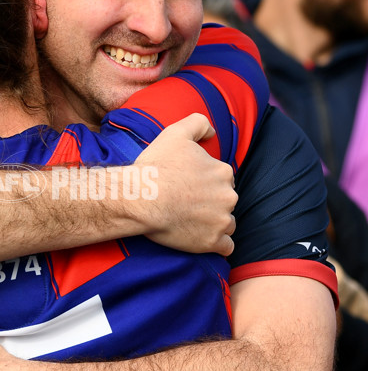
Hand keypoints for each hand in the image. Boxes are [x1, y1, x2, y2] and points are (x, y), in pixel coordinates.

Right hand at [134, 113, 236, 255]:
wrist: (141, 198)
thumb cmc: (156, 166)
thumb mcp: (176, 133)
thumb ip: (199, 124)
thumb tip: (213, 132)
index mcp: (222, 172)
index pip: (222, 179)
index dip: (205, 183)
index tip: (187, 187)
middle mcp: (228, 196)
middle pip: (226, 201)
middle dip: (212, 203)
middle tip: (186, 205)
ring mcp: (222, 220)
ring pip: (227, 223)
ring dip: (215, 223)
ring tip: (192, 222)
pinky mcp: (212, 242)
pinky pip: (226, 247)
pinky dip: (217, 244)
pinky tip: (203, 239)